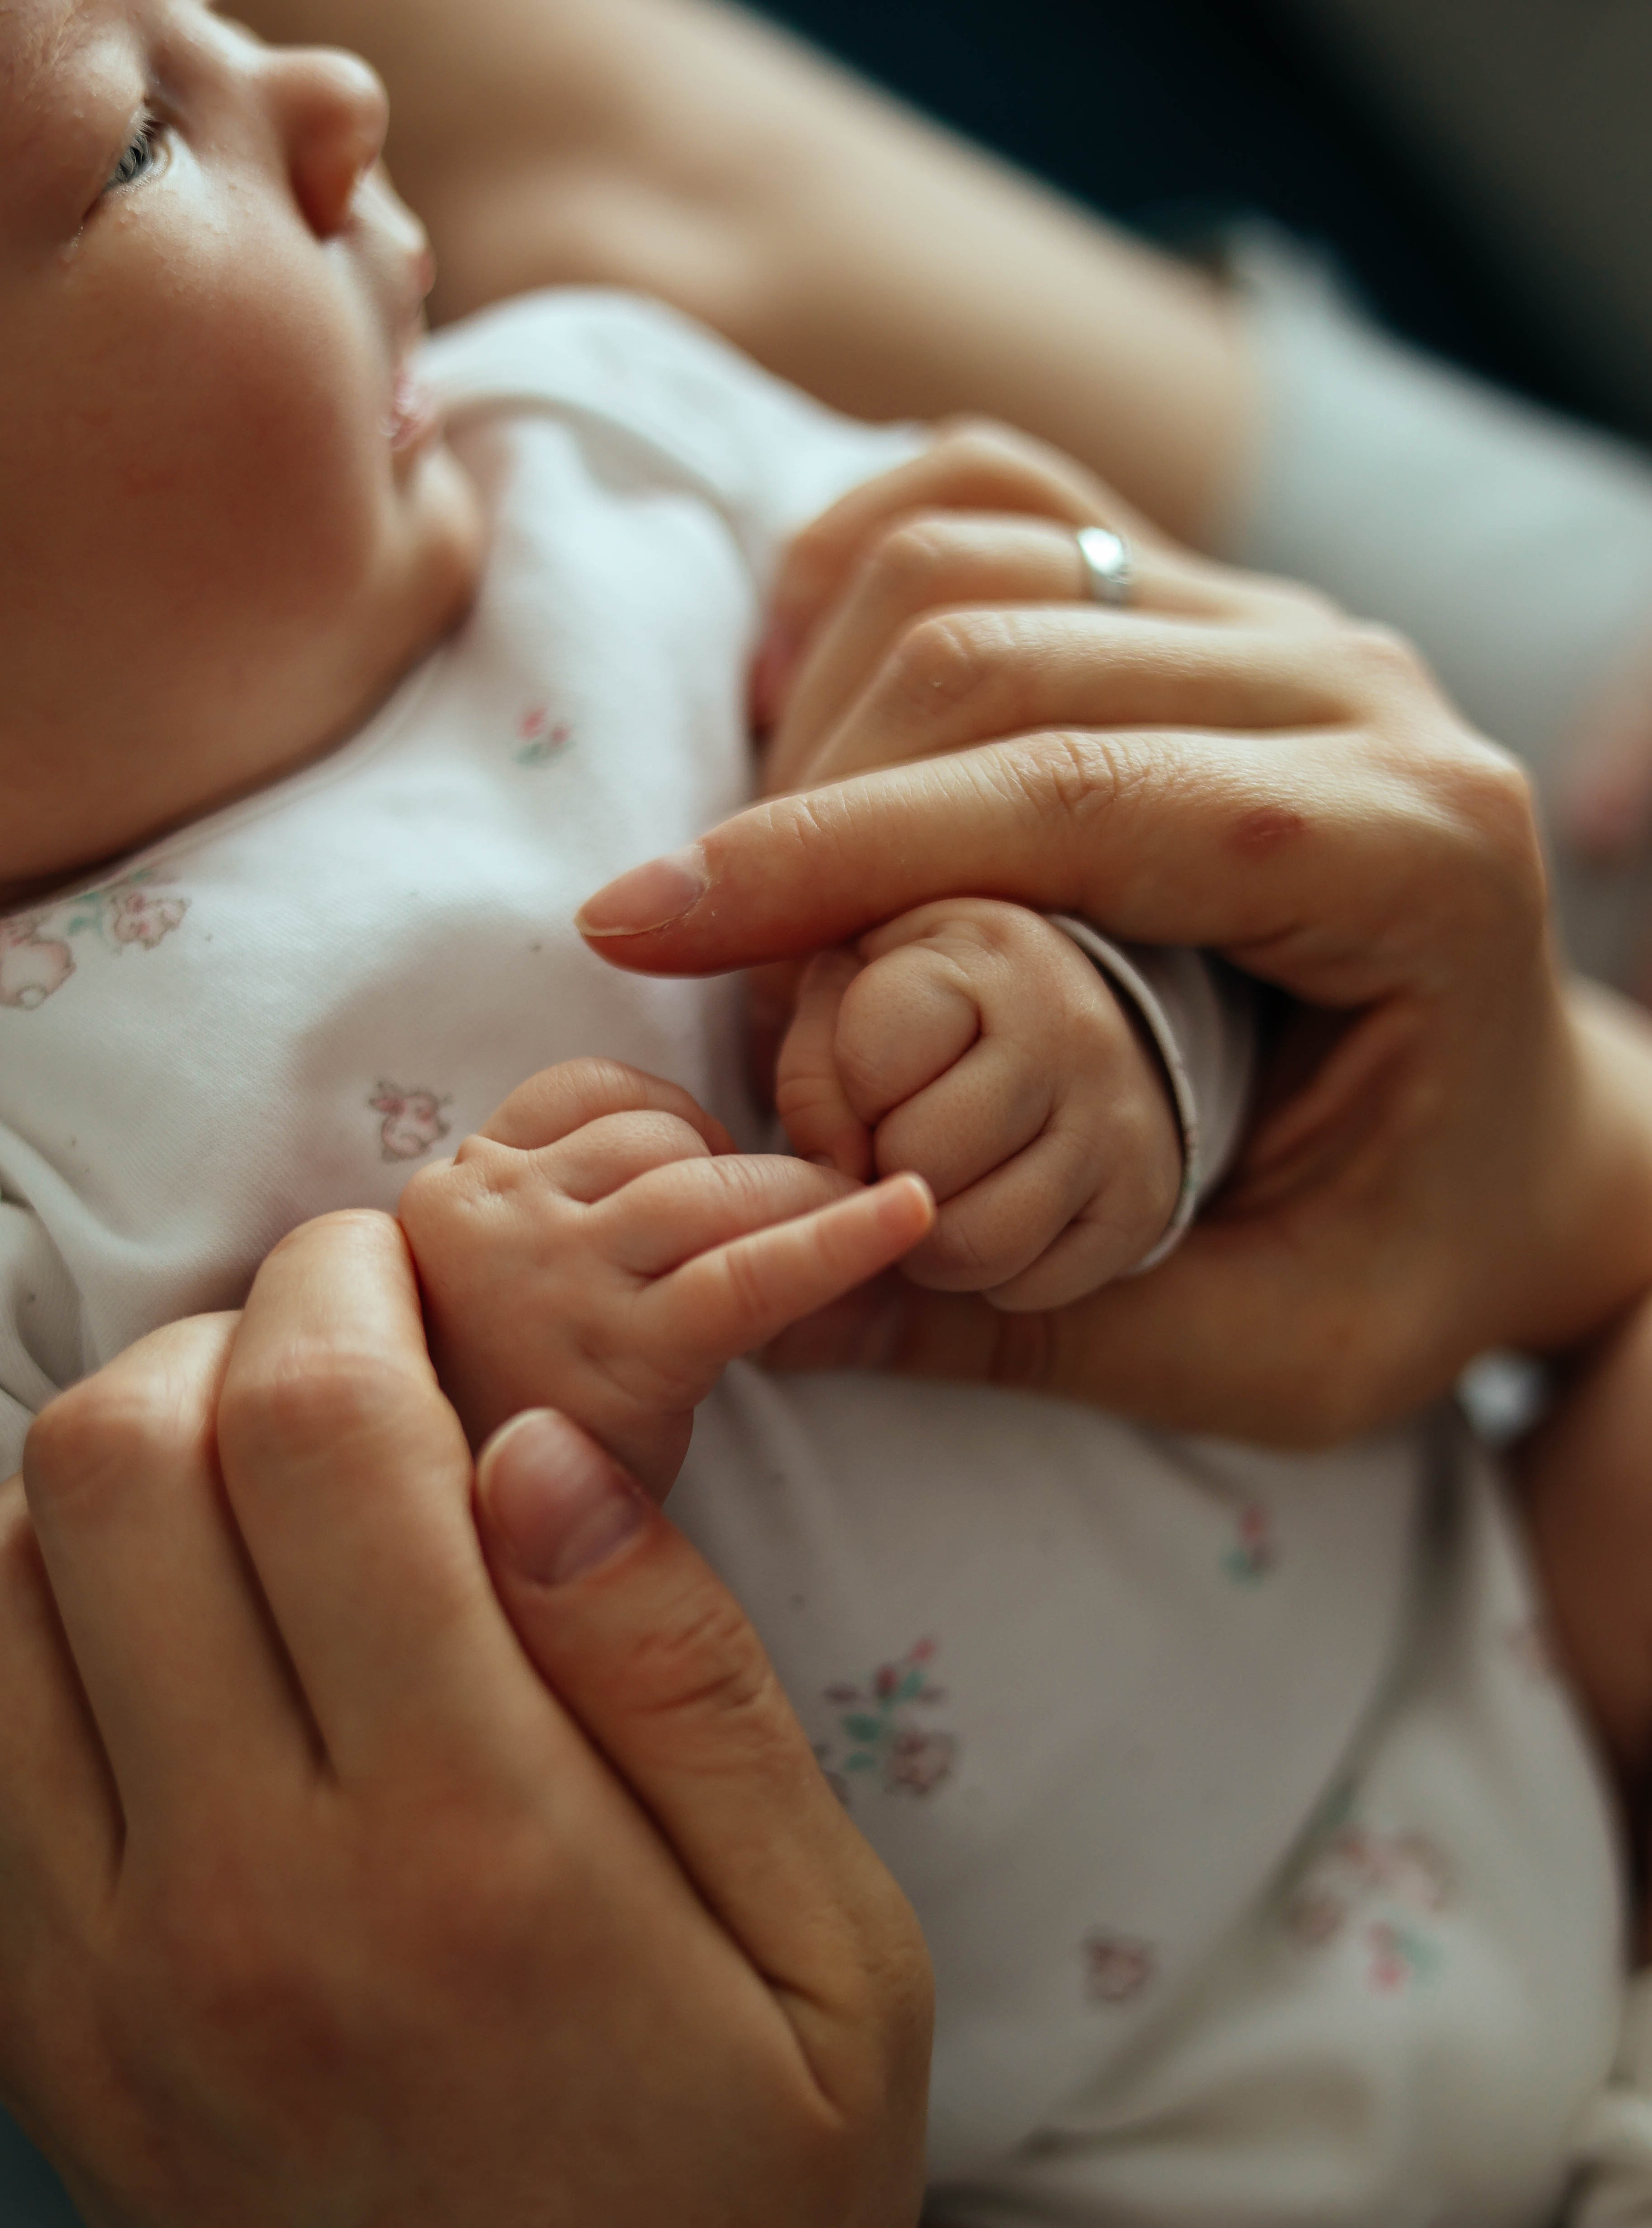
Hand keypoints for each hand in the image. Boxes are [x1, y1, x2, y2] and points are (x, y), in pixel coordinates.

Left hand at [0, 1211, 929, 2227]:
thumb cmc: (746, 2211)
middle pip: (119, 1467)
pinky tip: (152, 1612)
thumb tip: (539, 1451)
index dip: (345, 1290)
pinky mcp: (37, 2042)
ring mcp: (102, 1976)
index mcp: (473, 1844)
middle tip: (329, 1341)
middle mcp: (245, 1895)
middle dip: (220, 1334)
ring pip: (0, 1581)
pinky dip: (26, 1612)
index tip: (395, 1261)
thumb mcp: (832, 1951)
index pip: (324, 1443)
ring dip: (109, 1458)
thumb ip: (687, 1682)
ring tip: (243, 1465)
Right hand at [399, 1056, 933, 1494]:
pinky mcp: (619, 1357)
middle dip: (753, 1171)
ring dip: (799, 1200)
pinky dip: (840, 1239)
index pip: (587, 1090)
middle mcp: (479, 1219)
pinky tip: (913, 1213)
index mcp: (448, 1192)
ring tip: (857, 1234)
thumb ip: (562, 1216)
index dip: (675, 1127)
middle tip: (821, 1217)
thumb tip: (710, 1162)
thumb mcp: (499, 1297)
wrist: (461, 1565)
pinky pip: (746, 1275)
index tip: (713, 1180)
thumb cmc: (506, 1430)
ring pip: (707, 1184)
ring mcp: (546, 1282)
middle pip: (658, 1134)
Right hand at [580, 433, 1651, 1444]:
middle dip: (802, 806)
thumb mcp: (1264, 1353)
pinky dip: (866, 564)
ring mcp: (1281, 622)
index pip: (1066, 796)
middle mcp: (1355, 689)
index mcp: (1411, 855)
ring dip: (821, 694)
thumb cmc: (1415, 1252)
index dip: (825, 856)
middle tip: (717, 965)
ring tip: (766, 866)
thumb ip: (1026, 1331)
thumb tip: (778, 1301)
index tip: (634, 928)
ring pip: (976, 549)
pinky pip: (1002, 497)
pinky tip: (806, 699)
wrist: (1535, 1146)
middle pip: (992, 651)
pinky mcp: (1210, 601)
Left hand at [777, 900, 1180, 1308]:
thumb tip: (843, 1174)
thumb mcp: (851, 992)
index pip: (875, 1060)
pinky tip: (995, 1208)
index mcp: (988, 957)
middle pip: (922, 1160)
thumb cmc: (928, 1012)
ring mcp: (1120, 1123)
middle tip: (902, 1144)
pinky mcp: (1142, 1205)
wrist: (1070, 1030)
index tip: (877, 1075)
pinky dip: (990, 1271)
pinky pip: (1027, 1287)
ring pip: (975, 1243)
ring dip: (929, 1238)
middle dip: (887, 1169)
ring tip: (938, 1186)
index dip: (851, 1090)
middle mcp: (1074, 1033)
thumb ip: (815, 1071)